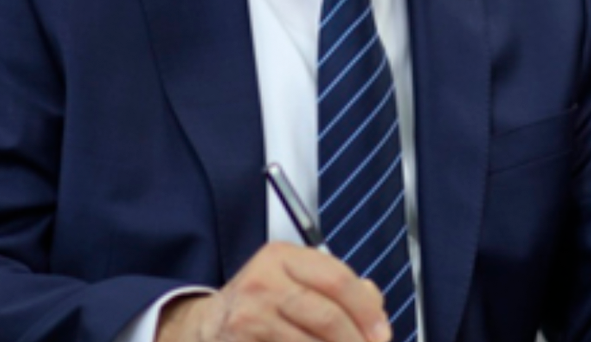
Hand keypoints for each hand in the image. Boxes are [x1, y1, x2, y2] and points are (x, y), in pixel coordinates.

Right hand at [156, 241, 391, 341]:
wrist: (208, 325)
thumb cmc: (261, 302)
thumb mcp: (293, 278)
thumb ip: (337, 286)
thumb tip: (375, 308)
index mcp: (282, 256)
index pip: (338, 279)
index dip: (367, 310)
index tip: (382, 332)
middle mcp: (263, 281)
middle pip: (328, 316)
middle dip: (358, 341)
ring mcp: (251, 316)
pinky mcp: (243, 341)